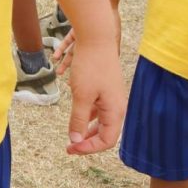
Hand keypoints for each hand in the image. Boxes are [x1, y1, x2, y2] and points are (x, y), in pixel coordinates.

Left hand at [59, 39, 125, 155]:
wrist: (96, 38)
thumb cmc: (90, 66)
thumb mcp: (81, 95)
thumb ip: (78, 119)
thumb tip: (75, 141)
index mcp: (115, 111)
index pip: (107, 141)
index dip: (89, 148)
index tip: (71, 149)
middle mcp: (117, 107)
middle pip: (105, 133)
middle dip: (86, 141)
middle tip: (69, 147)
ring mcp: (112, 97)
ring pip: (100, 120)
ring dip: (86, 128)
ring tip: (72, 135)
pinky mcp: (105, 89)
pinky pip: (97, 108)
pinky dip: (86, 114)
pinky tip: (77, 115)